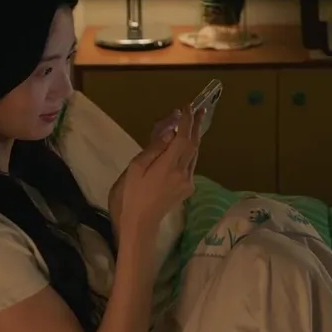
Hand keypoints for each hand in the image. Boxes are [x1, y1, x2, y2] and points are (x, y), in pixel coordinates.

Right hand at [117, 107, 202, 234]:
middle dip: (196, 126)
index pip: (184, 139)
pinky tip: (184, 146)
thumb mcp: (136, 168)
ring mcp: (188, 182)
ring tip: (194, 123)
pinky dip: (189, 152)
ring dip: (194, 139)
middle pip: (194, 145)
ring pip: (194, 155)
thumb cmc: (131, 195)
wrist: (139, 223)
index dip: (187, 122)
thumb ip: (154, 149)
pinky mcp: (187, 189)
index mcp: (170, 166)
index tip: (188, 108)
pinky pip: (190, 165)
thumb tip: (169, 133)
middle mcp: (184, 173)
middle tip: (200, 109)